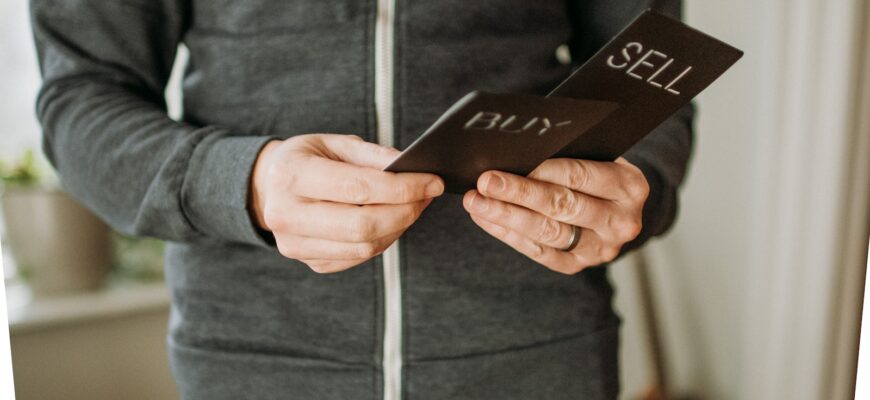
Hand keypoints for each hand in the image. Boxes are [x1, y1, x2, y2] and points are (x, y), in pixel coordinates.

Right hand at [250, 134, 443, 272]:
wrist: (268, 186)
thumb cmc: (308, 159)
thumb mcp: (334, 143)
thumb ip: (373, 155)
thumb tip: (412, 168)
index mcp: (291, 174)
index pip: (358, 187)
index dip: (403, 188)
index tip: (433, 182)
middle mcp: (286, 214)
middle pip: (362, 225)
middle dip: (406, 211)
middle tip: (427, 196)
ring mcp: (294, 245)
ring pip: (364, 246)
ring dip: (399, 227)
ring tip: (414, 206)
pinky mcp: (309, 262)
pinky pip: (358, 257)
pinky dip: (384, 240)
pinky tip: (392, 221)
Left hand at [462, 157, 648, 274]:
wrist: (617, 208)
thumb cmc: (598, 171)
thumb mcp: (598, 156)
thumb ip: (568, 153)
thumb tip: (516, 149)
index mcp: (630, 187)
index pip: (580, 176)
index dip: (542, 171)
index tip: (510, 162)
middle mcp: (621, 222)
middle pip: (562, 206)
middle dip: (519, 193)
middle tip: (485, 182)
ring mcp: (601, 249)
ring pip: (548, 233)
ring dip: (506, 216)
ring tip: (477, 202)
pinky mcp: (578, 265)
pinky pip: (539, 252)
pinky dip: (508, 234)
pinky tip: (486, 218)